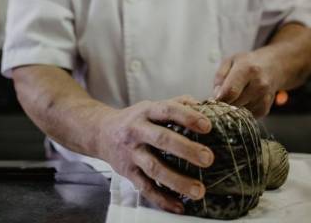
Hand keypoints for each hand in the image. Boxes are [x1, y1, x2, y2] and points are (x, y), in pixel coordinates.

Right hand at [98, 95, 213, 213]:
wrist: (100, 133)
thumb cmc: (137, 119)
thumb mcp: (153, 106)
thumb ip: (179, 104)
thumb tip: (207, 106)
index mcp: (147, 111)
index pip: (168, 111)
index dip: (188, 117)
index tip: (208, 126)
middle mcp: (137, 131)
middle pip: (162, 140)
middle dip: (187, 150)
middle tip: (209, 159)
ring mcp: (131, 153)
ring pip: (154, 168)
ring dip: (178, 181)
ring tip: (199, 190)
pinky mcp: (127, 173)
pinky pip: (145, 188)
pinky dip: (162, 199)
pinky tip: (179, 206)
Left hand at [213, 49, 281, 116]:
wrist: (273, 66)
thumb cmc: (249, 63)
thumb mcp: (230, 61)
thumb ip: (220, 77)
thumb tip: (216, 95)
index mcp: (248, 69)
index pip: (230, 92)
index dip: (219, 98)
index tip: (215, 98)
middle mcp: (259, 84)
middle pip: (233, 104)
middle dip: (225, 103)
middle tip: (225, 95)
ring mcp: (264, 97)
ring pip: (238, 112)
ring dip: (234, 107)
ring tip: (238, 94)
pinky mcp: (265, 109)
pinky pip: (245, 116)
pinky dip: (242, 110)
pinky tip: (245, 99)